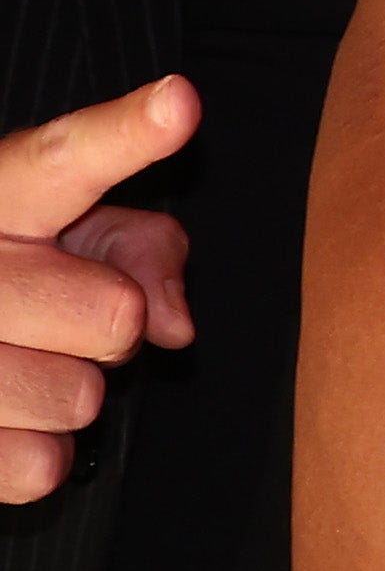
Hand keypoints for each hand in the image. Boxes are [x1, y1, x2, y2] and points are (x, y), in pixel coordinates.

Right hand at [0, 77, 199, 503]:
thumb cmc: (18, 269)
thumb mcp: (75, 228)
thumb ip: (141, 247)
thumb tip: (175, 327)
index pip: (63, 160)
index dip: (125, 134)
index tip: (181, 104)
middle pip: (113, 317)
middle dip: (110, 323)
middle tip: (59, 311)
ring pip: (78, 400)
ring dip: (69, 390)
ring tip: (20, 359)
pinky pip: (38, 466)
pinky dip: (36, 452)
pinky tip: (1, 414)